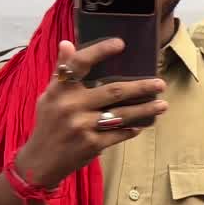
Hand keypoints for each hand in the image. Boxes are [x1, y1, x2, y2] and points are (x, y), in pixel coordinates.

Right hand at [14, 39, 166, 187]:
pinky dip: (132, 129)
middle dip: (141, 87)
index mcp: (59, 90)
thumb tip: (67, 43)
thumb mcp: (49, 96)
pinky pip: (119, 134)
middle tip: (160, 83)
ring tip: (162, 105)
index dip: (100, 51)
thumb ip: (62, 72)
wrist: (40, 161)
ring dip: (146, 109)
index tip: (121, 43)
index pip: (80, 64)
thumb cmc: (48, 123)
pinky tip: (142, 125)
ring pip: (122, 114)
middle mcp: (70, 106)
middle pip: (114, 91)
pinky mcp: (92, 144)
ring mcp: (82, 126)